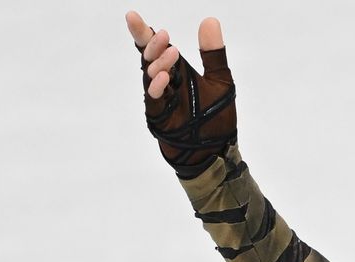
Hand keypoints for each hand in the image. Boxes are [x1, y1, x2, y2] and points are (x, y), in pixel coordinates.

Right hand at [126, 11, 234, 176]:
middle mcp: (166, 83)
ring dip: (158, 63)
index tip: (133, 17)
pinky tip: (164, 78)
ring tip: (171, 52)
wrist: (218, 152)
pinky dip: (158, 88)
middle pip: (149, 58)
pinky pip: (154, 100)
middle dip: (151, 44)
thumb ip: (214, 54)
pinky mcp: (160, 117)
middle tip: (162, 34)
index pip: (157, 49)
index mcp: (178, 72)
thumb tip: (210, 20)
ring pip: (150, 77)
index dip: (144, 33)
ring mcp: (161, 100)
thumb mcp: (221, 82)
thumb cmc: (217, 118)